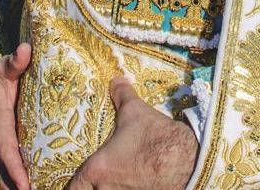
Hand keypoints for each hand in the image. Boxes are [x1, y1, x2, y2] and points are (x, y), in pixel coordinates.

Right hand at [0, 43, 31, 189]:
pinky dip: (12, 183)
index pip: (6, 148)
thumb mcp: (5, 67)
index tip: (25, 183)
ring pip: (3, 171)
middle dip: (16, 185)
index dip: (14, 166)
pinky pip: (5, 168)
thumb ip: (16, 61)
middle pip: (4, 167)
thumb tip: (25, 50)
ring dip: (13, 187)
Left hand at [65, 76, 197, 189]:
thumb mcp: (135, 112)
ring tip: (121, 178)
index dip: (74, 185)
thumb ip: (121, 96)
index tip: (79, 180)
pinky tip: (138, 183)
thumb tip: (116, 80)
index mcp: (97, 169)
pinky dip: (128, 189)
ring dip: (111, 187)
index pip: (73, 188)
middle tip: (101, 177)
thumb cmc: (155, 136)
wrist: (186, 158)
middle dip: (94, 185)